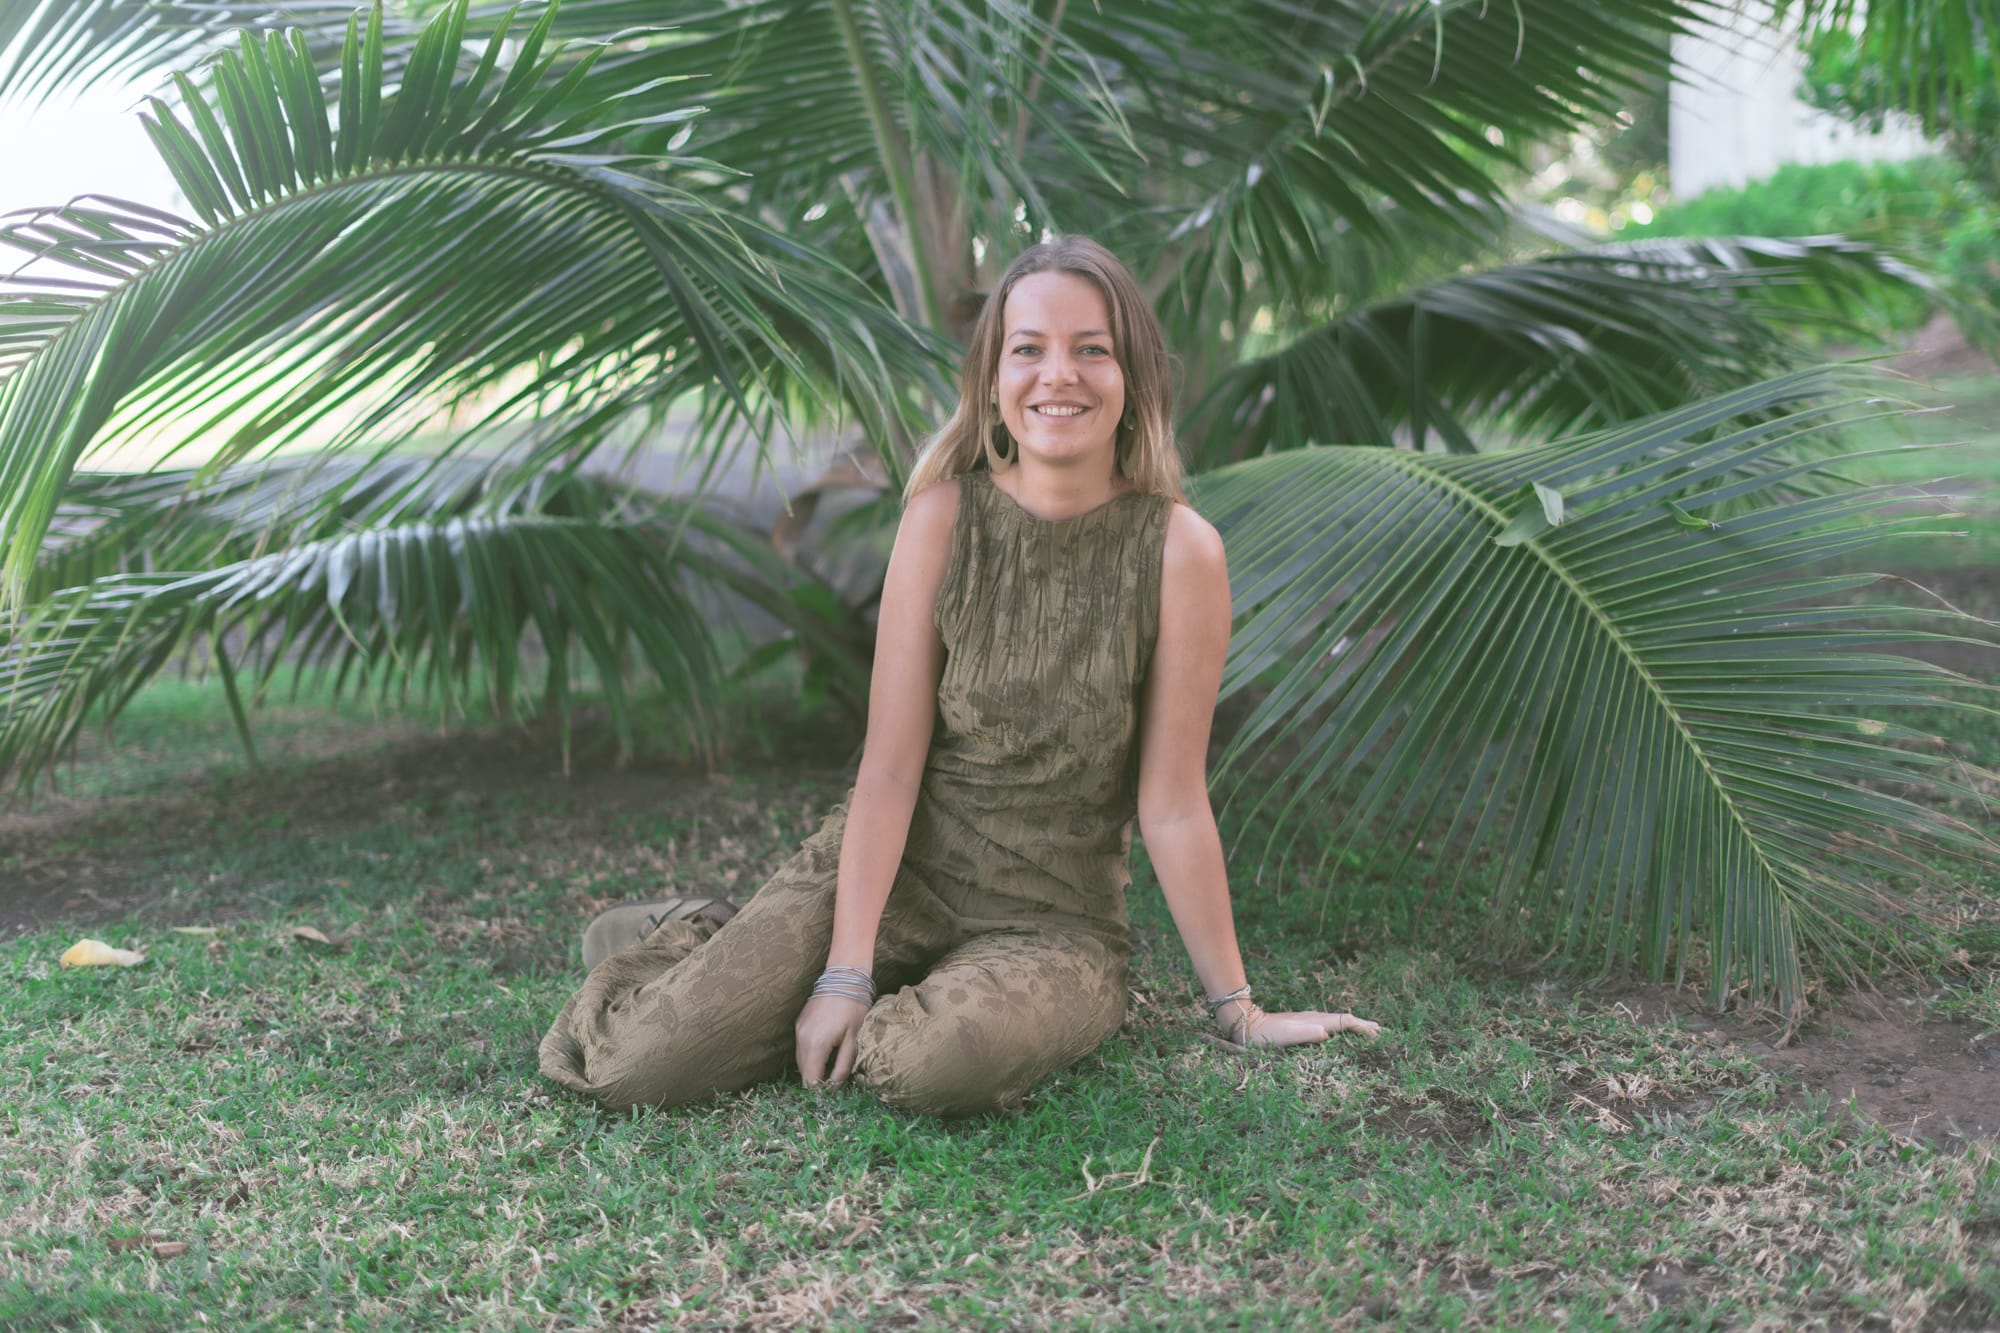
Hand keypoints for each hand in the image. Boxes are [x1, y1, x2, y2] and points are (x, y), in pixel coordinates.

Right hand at [795, 993, 869, 1088]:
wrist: (843, 977)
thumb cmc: (854, 1007)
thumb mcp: (854, 1039)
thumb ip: (843, 1066)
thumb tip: (835, 1087)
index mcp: (815, 1045)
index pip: (810, 1080)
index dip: (820, 1092)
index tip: (832, 1096)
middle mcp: (802, 1039)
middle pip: (803, 1072)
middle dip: (816, 1082)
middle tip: (833, 1086)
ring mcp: (798, 1030)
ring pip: (801, 1060)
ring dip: (813, 1069)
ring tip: (830, 1071)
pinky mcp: (799, 1024)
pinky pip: (801, 1047)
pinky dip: (810, 1056)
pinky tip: (825, 1054)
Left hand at [1219, 1001, 1379, 1047]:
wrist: (1248, 1026)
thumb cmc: (1267, 1035)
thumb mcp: (1287, 1036)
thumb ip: (1306, 1034)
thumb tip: (1326, 1032)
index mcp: (1316, 1021)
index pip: (1346, 1022)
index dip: (1362, 1028)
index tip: (1377, 1035)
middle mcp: (1315, 1018)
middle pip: (1345, 1020)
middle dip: (1362, 1025)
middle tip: (1380, 1031)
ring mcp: (1309, 1020)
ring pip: (1338, 1021)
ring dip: (1354, 1026)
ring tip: (1367, 1030)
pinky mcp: (1303, 1025)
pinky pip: (1329, 1025)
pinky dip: (1341, 1028)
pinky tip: (1339, 1033)